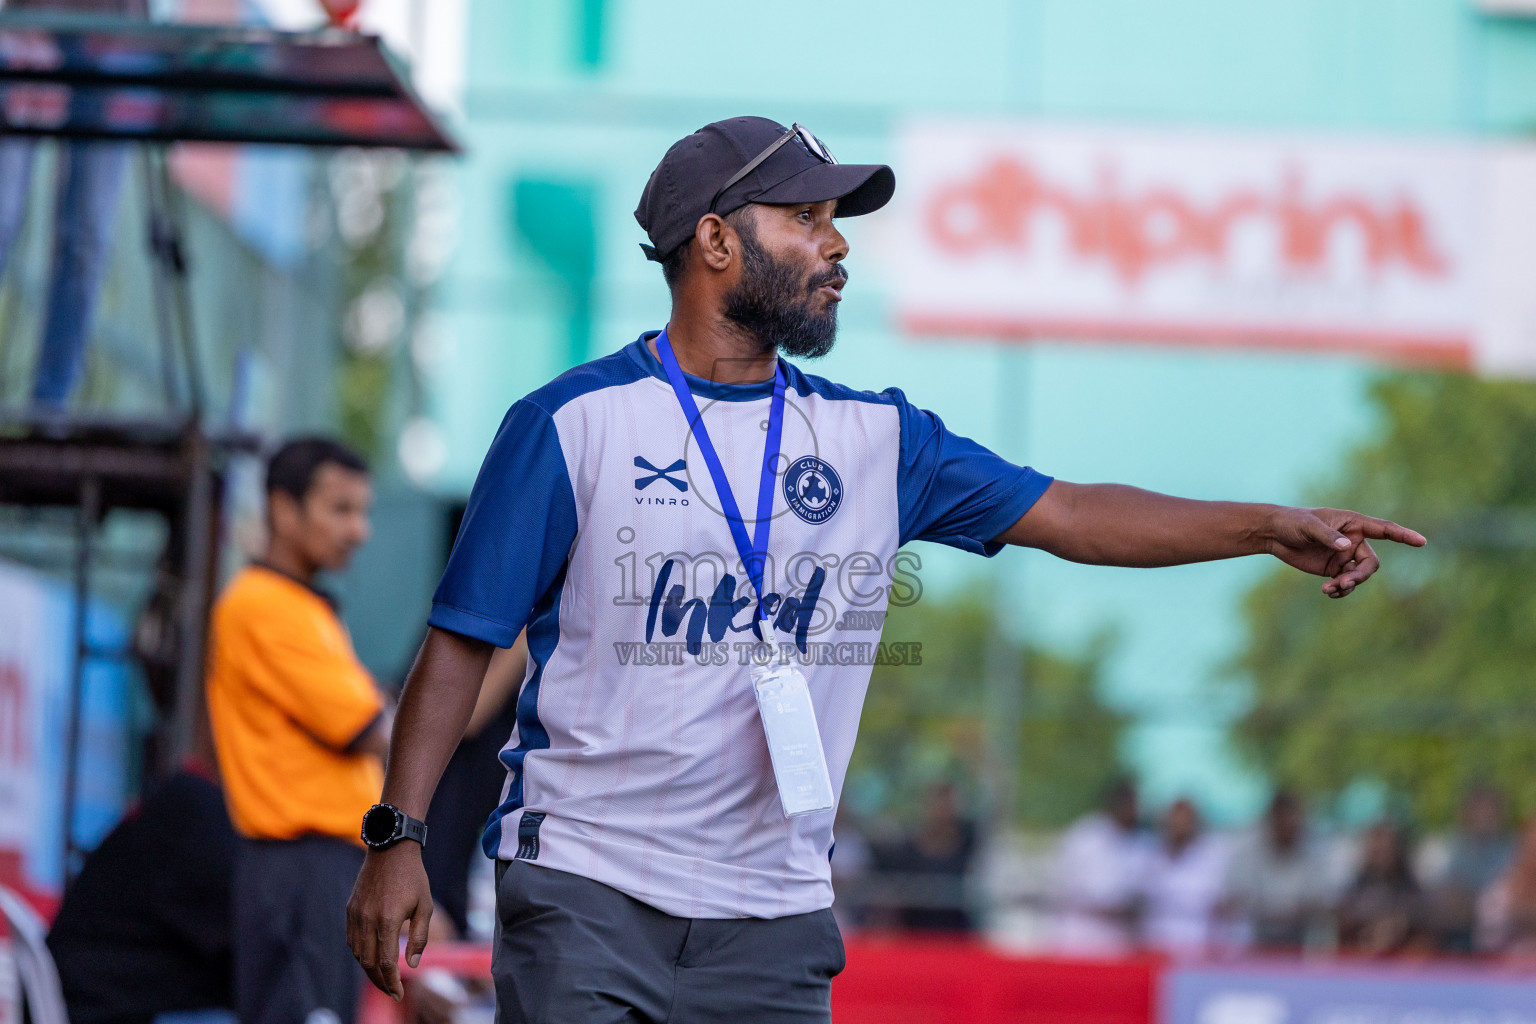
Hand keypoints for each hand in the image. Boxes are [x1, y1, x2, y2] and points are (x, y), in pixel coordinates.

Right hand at [347, 842, 432, 1000]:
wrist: (391, 849)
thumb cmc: (413, 877)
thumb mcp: (426, 906)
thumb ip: (419, 937)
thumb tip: (413, 964)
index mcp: (388, 921)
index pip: (385, 962)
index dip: (391, 982)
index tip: (399, 994)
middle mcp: (367, 920)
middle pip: (368, 963)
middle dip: (380, 981)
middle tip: (392, 991)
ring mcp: (355, 915)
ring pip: (357, 953)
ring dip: (368, 969)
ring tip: (383, 977)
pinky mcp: (350, 910)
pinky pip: (351, 940)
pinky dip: (360, 953)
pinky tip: (371, 957)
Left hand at [1265, 507, 1425, 597]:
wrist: (1275, 534)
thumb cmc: (1293, 523)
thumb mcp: (1308, 527)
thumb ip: (1328, 536)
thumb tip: (1347, 547)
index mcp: (1353, 524)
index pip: (1384, 529)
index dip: (1403, 535)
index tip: (1421, 542)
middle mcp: (1353, 540)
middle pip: (1371, 563)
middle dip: (1360, 575)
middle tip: (1343, 583)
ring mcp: (1345, 556)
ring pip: (1359, 576)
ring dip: (1349, 585)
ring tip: (1329, 589)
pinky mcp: (1334, 569)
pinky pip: (1346, 583)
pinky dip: (1340, 590)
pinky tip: (1328, 592)